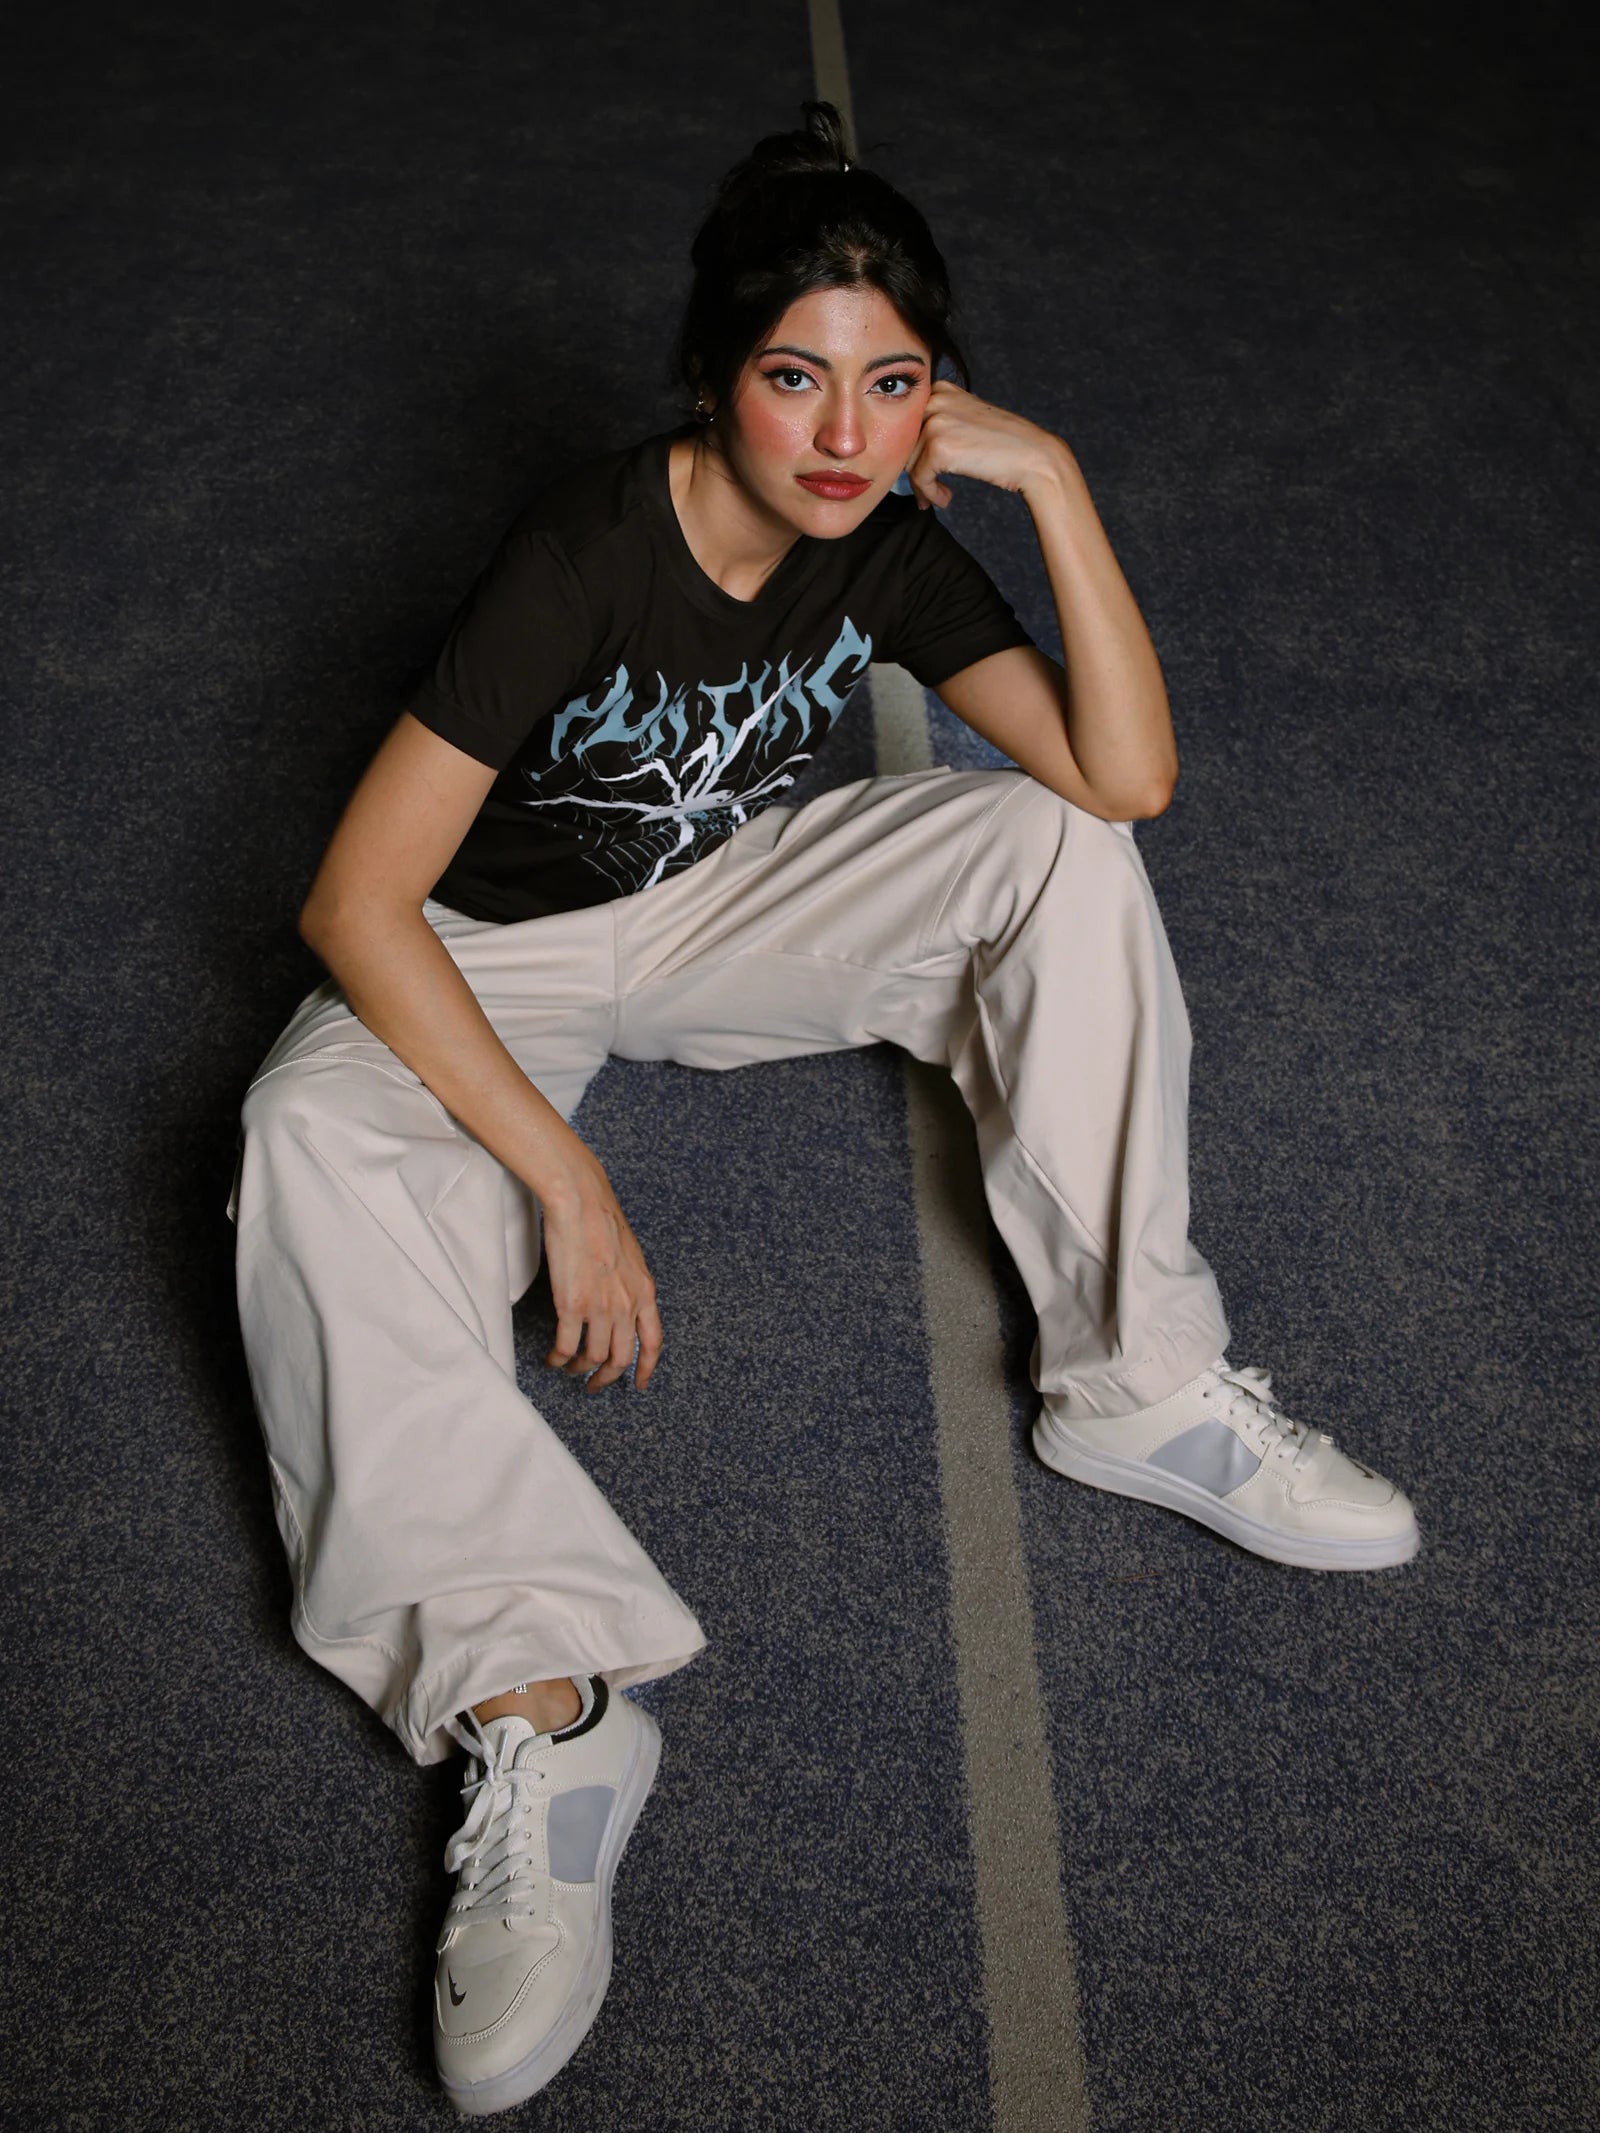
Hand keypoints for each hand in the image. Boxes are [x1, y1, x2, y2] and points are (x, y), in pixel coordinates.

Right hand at [539, 1150, 662, 1391]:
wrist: (582, 1204)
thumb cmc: (602, 1222)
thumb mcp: (632, 1258)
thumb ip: (631, 1286)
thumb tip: (624, 1305)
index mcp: (645, 1292)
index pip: (652, 1343)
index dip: (646, 1369)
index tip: (639, 1384)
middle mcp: (627, 1304)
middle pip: (621, 1358)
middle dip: (607, 1378)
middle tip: (594, 1384)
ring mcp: (600, 1307)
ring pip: (593, 1357)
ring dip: (579, 1369)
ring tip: (569, 1368)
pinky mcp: (573, 1305)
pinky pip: (567, 1346)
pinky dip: (559, 1359)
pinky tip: (553, 1359)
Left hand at [903, 380, 1069, 510]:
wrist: (1033, 457)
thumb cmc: (1003, 444)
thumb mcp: (967, 419)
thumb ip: (939, 422)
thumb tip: (906, 449)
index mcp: (941, 389)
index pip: (908, 424)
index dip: (912, 451)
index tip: (924, 471)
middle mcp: (936, 399)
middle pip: (905, 443)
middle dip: (914, 470)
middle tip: (928, 491)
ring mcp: (936, 422)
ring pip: (909, 462)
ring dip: (923, 486)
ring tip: (941, 496)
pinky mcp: (939, 447)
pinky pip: (919, 478)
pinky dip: (930, 494)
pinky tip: (945, 499)